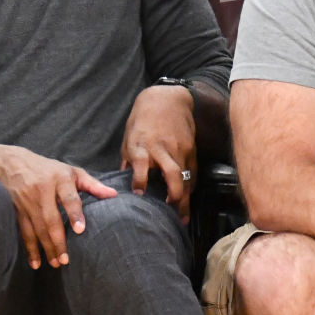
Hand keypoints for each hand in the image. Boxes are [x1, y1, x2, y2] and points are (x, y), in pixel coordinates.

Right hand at [0, 147, 116, 269]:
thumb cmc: (48, 168)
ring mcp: (28, 201)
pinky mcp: (17, 209)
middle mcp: (42, 190)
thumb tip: (113, 195)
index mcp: (59, 179)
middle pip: (51, 218)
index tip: (80, 230)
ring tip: (56, 263)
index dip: (74, 213)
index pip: (68, 197)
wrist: (10, 162)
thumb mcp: (70, 171)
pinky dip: (30, 248)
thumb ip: (91, 184)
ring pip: (37, 228)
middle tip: (66, 260)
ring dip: (46, 247)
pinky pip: (24, 231)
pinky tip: (36, 262)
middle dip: (58, 240)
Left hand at [120, 85, 196, 222]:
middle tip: (169, 212)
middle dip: (172, 195)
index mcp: (141, 144)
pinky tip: (186, 198)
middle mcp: (160, 148)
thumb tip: (122, 181)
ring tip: (181, 216)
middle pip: (170, 174)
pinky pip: (192, 172)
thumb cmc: (142, 119)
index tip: (138, 194)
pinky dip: (189, 186)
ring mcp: (178, 149)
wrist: (167, 99)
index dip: (139, 180)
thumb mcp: (128, 136)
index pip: (140, 163)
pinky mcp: (190, 149)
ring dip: (183, 198)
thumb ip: (127, 159)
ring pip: (184, 177)